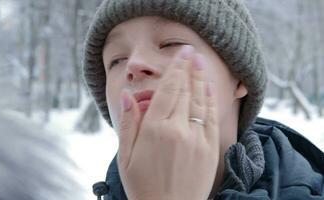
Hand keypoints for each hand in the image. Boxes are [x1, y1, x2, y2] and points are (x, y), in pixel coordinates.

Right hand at [117, 45, 219, 199]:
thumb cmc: (143, 186)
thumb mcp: (125, 156)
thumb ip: (129, 123)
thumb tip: (127, 96)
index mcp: (155, 129)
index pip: (168, 90)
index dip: (176, 69)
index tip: (182, 53)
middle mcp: (178, 130)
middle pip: (186, 91)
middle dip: (190, 68)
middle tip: (193, 51)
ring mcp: (197, 139)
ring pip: (200, 101)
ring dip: (201, 79)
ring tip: (201, 63)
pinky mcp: (209, 149)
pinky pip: (210, 117)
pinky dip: (210, 100)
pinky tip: (209, 88)